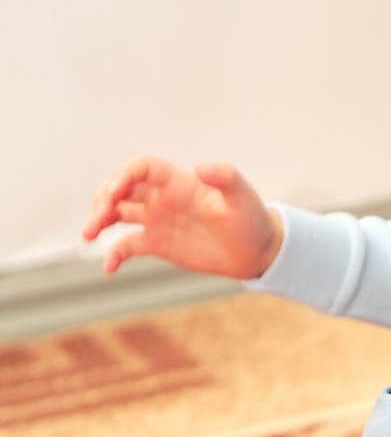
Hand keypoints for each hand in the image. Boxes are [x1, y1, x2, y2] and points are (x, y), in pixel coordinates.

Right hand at [81, 155, 281, 278]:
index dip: (124, 176)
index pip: (141, 169)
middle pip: (122, 190)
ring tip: (88, 236)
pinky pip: (128, 246)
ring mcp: (158, 220)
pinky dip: (115, 254)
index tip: (116, 192)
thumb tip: (200, 167)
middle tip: (99, 217)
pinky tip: (109, 268)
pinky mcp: (158, 244)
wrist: (256, 251)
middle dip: (104, 198)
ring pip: (118, 214)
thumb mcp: (243, 196)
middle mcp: (162, 198)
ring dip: (99, 220)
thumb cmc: (252, 219)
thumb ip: (225, 177)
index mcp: (178, 182)